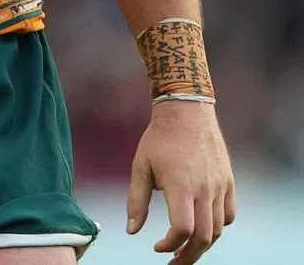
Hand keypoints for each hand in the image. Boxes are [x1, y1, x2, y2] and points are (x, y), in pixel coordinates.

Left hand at [126, 100, 235, 263]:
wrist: (186, 111)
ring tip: (185, 249)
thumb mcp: (140, 166)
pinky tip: (202, 227)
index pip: (183, 229)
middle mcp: (204, 188)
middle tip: (174, 262)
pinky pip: (228, 215)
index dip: (171, 245)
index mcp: (181, 185)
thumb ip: (136, 200)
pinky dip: (217, 227)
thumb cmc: (158, 138)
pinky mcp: (228, 182)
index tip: (157, 248)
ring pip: (217, 229)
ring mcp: (220, 186)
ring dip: (202, 245)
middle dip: (189, 256)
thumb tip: (132, 231)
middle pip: (204, 237)